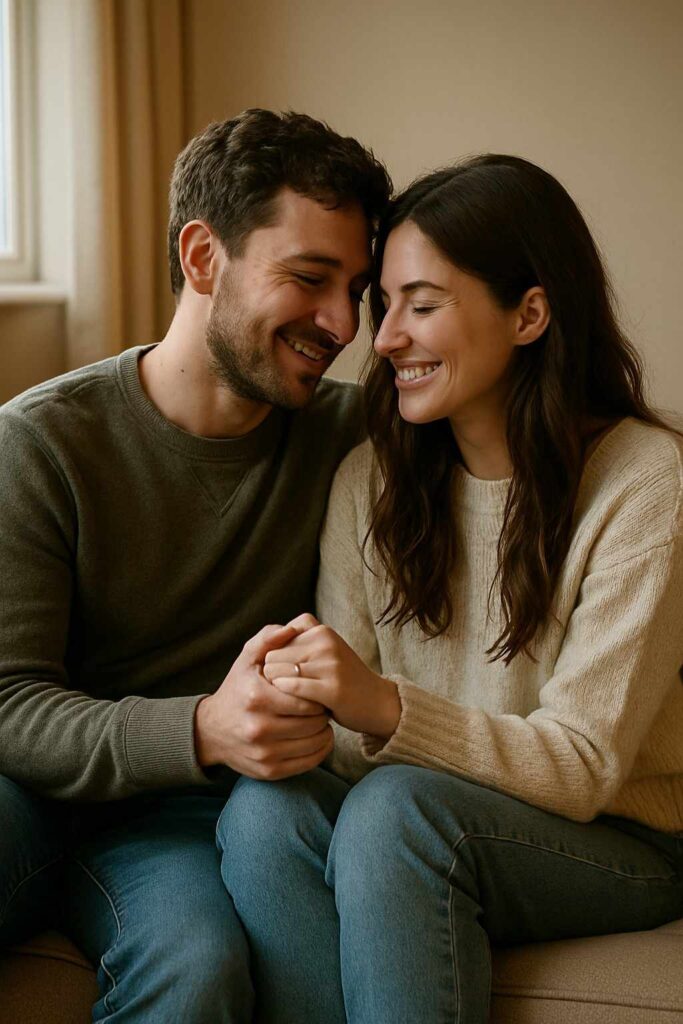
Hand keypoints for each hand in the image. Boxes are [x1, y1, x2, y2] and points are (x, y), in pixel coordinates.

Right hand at [194, 624, 333, 778]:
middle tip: (321, 704)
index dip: (317, 693)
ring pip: (315, 743)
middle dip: (322, 711)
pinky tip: (317, 736)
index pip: (306, 699)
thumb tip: (291, 628)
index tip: (316, 688)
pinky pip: (310, 762)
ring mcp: (264, 753)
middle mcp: (259, 728)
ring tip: (319, 719)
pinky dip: (321, 749)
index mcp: (256, 697)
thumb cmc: (237, 689)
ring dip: (324, 730)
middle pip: (313, 722)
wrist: (211, 731)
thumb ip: (268, 638)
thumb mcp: (246, 659)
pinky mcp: (269, 771)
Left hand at [263, 614, 400, 738]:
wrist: (377, 702)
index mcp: (321, 631)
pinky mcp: (333, 688)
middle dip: (272, 677)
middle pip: (272, 658)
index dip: (271, 664)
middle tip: (281, 693)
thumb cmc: (342, 679)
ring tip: (287, 701)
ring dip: (277, 692)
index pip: (274, 643)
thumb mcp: (322, 651)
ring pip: (279, 673)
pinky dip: (287, 699)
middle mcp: (325, 642)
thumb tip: (263, 646)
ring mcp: (330, 664)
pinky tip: (294, 707)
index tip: (279, 679)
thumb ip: (297, 640)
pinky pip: (294, 689)